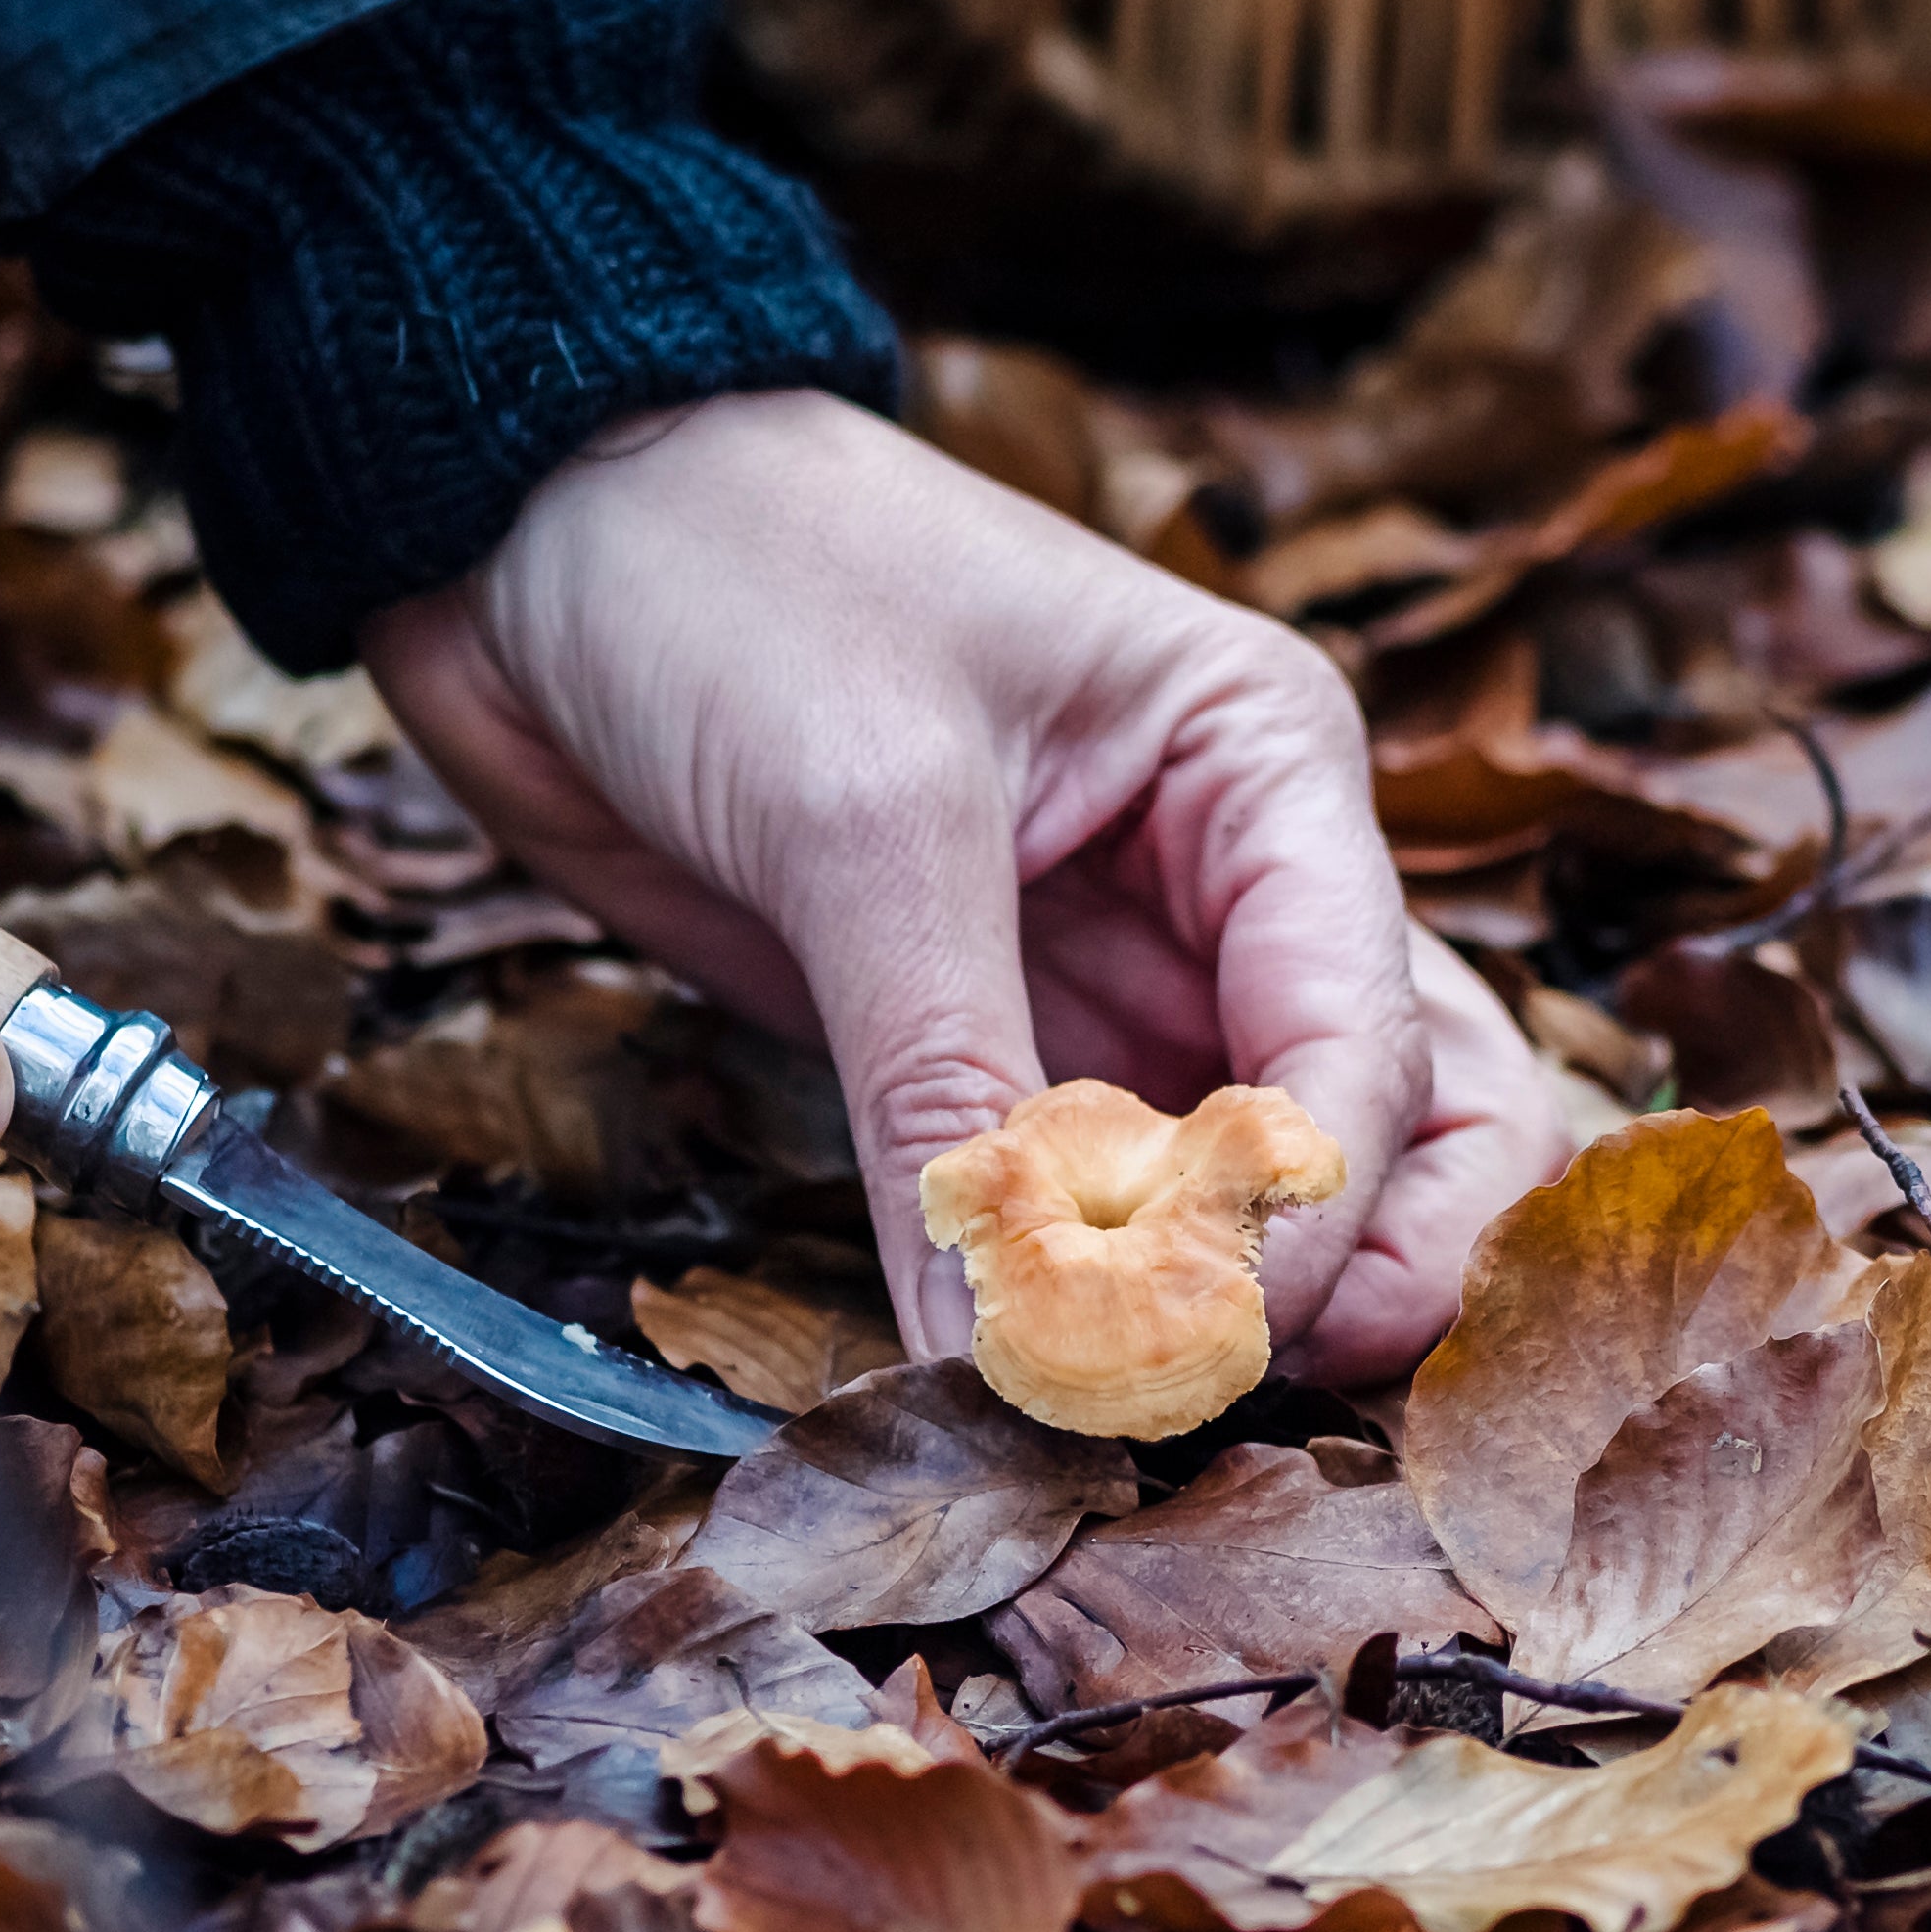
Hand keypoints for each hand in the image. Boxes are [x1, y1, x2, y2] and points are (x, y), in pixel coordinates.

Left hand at [366, 391, 1568, 1379]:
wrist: (525, 531)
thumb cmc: (729, 579)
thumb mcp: (861, 821)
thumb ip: (943, 1093)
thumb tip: (1003, 1353)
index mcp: (1266, 768)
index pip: (1360, 1040)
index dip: (1306, 1215)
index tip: (1199, 1342)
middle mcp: (1235, 887)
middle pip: (1404, 1127)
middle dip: (1359, 1272)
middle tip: (1227, 1381)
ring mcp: (1123, 978)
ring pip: (1272, 1190)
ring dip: (1236, 1310)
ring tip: (1135, 1400)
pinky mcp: (1002, 1049)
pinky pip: (1101, 1210)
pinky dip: (1091, 1304)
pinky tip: (1030, 1375)